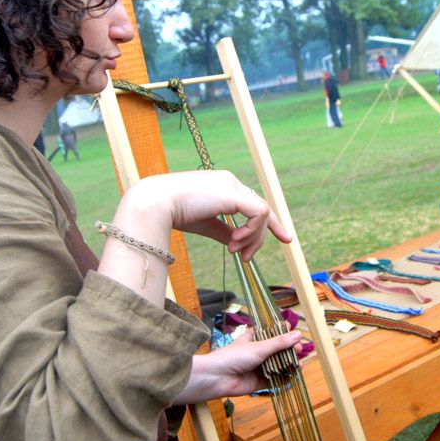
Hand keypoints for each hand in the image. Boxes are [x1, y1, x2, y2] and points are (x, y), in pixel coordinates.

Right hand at [120, 171, 291, 261]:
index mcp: (223, 186)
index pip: (253, 204)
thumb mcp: (205, 224)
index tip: (284, 238)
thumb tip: (237, 244)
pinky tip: (234, 242)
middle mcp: (230, 182)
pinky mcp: (233, 194)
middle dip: (260, 236)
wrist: (154, 203)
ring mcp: (232, 185)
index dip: (269, 223)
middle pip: (260, 209)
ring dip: (252, 237)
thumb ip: (224, 231)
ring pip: (261, 213)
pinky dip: (251, 231)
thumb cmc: (173, 213)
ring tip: (234, 250)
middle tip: (247, 258)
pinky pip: (258, 214)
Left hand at [173, 329, 303, 403]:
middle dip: (290, 351)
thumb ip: (279, 342)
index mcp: (256, 338)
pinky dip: (284, 379)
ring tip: (299, 365)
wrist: (217, 378)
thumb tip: (298, 334)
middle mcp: (258, 351)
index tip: (296, 336)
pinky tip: (293, 377)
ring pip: (278, 365)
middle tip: (299, 351)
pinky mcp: (259, 381)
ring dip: (289, 365)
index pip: (274, 334)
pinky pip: (275, 380)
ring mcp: (259, 366)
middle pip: (279, 350)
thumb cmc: (234, 357)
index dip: (286, 334)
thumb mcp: (259, 347)